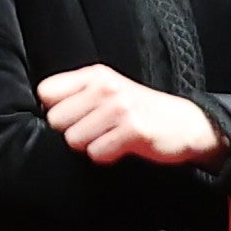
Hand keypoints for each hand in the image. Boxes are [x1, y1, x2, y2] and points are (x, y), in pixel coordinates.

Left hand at [38, 65, 222, 168]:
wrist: (186, 124)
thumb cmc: (141, 110)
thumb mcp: (109, 90)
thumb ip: (77, 94)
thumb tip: (44, 111)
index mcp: (96, 75)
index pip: (46, 92)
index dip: (56, 109)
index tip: (76, 115)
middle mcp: (107, 88)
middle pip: (56, 119)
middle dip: (72, 130)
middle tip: (96, 129)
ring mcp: (121, 108)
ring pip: (73, 139)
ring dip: (90, 145)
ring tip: (109, 137)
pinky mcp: (134, 131)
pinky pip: (97, 152)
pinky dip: (106, 155)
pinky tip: (121, 147)